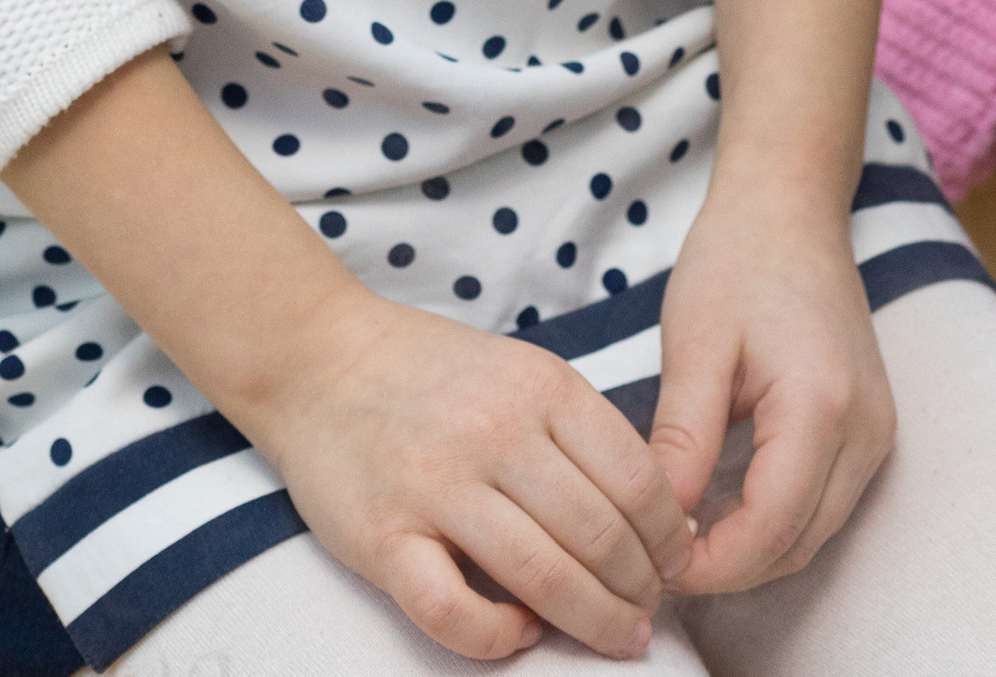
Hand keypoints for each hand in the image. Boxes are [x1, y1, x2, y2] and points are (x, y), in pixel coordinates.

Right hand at [249, 279, 696, 662]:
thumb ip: (579, 431)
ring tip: (614, 636)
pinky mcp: (383, 536)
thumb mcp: (519, 371)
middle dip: (639, 588)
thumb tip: (658, 516)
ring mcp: (435, 484)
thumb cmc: (430, 373)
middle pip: (598, 534)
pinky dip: (498, 636)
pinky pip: (454, 611)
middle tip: (648, 612)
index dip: (668, 535)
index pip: (636, 477)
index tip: (676, 564)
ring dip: (593, 620)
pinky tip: (519, 631)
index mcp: (538, 385)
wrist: (319, 359)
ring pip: (541, 576)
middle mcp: (493, 431)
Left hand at [647, 188, 894, 597]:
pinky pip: (823, 503)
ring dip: (751, 551)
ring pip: (813, 533)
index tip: (653, 564)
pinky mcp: (869, 428)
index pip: (770, 528)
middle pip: (797, 544)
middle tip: (657, 560)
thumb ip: (681, 438)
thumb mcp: (694, 343)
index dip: (712, 564)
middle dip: (729, 568)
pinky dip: (773, 521)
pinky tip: (719, 507)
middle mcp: (864, 430)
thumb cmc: (736, 260)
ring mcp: (875, 432)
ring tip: (680, 539)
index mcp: (821, 406)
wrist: (790, 205)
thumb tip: (659, 525)